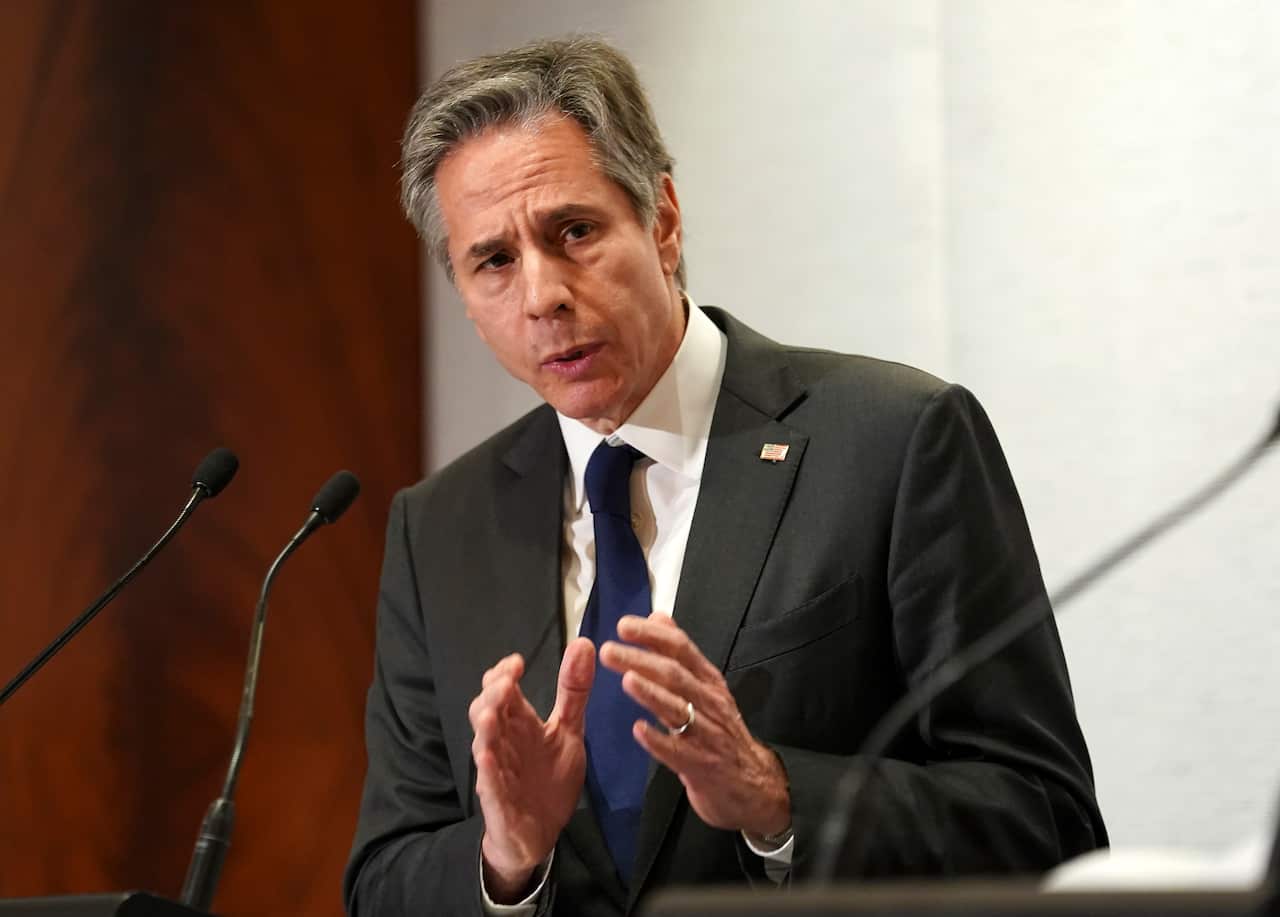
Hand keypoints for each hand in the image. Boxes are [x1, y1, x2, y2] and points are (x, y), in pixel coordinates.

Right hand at [470, 637, 594, 902]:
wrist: (541, 832)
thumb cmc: (549, 777)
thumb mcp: (569, 730)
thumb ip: (574, 691)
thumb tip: (584, 643)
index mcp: (518, 723)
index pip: (501, 690)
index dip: (502, 674)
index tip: (517, 662)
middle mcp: (503, 742)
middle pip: (486, 710)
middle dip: (493, 694)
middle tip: (507, 680)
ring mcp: (498, 771)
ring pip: (483, 745)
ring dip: (485, 729)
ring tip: (491, 714)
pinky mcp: (498, 800)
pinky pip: (489, 785)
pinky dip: (488, 772)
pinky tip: (489, 759)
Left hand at [599, 614, 790, 838]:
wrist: (753, 784)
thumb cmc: (720, 732)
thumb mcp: (705, 687)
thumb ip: (679, 654)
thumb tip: (657, 617)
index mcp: (708, 681)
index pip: (681, 649)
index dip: (653, 636)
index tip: (624, 626)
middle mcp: (710, 702)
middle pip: (675, 675)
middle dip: (642, 660)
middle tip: (609, 651)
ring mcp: (708, 734)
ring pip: (679, 709)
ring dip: (652, 694)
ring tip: (627, 680)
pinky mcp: (702, 765)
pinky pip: (679, 752)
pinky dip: (658, 741)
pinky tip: (639, 731)